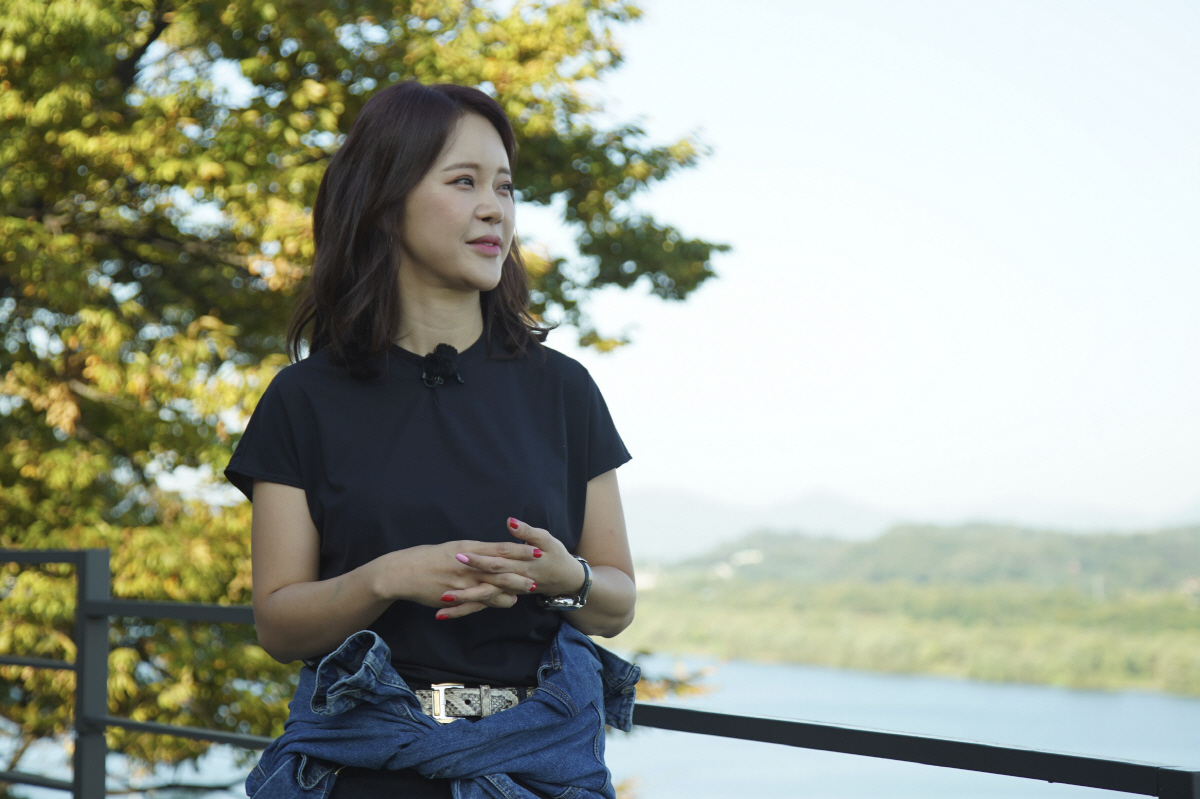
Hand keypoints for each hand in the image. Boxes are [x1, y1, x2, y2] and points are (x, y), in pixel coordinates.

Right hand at [381, 540, 536, 620]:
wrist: (403, 572)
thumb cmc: (428, 557)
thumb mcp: (453, 548)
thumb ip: (473, 551)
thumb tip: (490, 551)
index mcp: (468, 548)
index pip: (499, 549)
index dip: (519, 550)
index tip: (537, 550)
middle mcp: (468, 564)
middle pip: (501, 569)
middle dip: (521, 572)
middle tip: (538, 574)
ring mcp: (462, 581)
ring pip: (493, 586)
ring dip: (511, 590)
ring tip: (526, 591)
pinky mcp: (455, 595)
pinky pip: (479, 600)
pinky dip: (494, 601)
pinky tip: (505, 602)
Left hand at [454, 518, 585, 599]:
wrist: (566, 579)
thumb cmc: (556, 556)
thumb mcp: (547, 539)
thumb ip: (528, 532)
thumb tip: (511, 522)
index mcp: (520, 564)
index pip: (496, 560)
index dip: (479, 559)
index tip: (460, 555)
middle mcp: (512, 579)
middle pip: (486, 583)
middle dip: (464, 585)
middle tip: (441, 585)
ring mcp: (506, 590)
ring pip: (482, 599)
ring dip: (462, 602)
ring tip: (441, 602)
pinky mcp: (502, 596)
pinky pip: (482, 606)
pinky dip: (464, 611)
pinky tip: (443, 614)